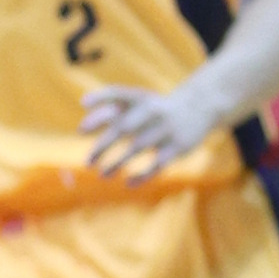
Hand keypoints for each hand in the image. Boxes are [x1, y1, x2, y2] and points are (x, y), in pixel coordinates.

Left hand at [80, 79, 220, 180]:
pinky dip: (142, 175)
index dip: (99, 103)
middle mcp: (153, 111)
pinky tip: (128, 183)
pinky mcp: (178, 146)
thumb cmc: (155, 108)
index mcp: (141, 98)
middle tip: (87, 162)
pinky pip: (157, 164)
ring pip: (138, 147)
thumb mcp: (137, 102)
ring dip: (118, 163)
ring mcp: (166, 128)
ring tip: (103, 175)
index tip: (80, 124)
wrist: (198, 108)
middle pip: (123, 127)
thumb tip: (82, 120)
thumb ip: (109, 107)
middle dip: (103, 145)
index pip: (117, 95)